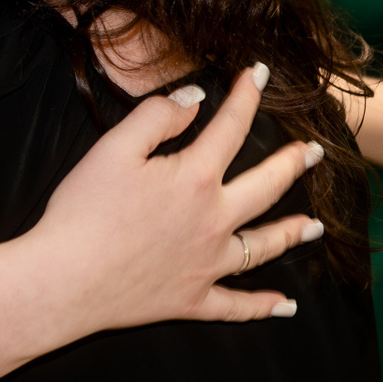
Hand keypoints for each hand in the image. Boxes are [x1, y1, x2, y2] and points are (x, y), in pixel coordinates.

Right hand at [31, 64, 326, 330]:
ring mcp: (207, 264)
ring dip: (292, 234)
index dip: (248, 96)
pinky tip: (286, 306)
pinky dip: (263, 307)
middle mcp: (214, 221)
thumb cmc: (83, 211)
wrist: (66, 280)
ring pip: (263, 247)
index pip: (231, 128)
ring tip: (317, 226)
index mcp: (195, 178)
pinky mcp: (192, 300)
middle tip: (313, 152)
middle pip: (266, 188)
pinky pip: (237, 306)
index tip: (261, 74)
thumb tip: (195, 98)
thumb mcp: (112, 148)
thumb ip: (157, 117)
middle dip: (292, 165)